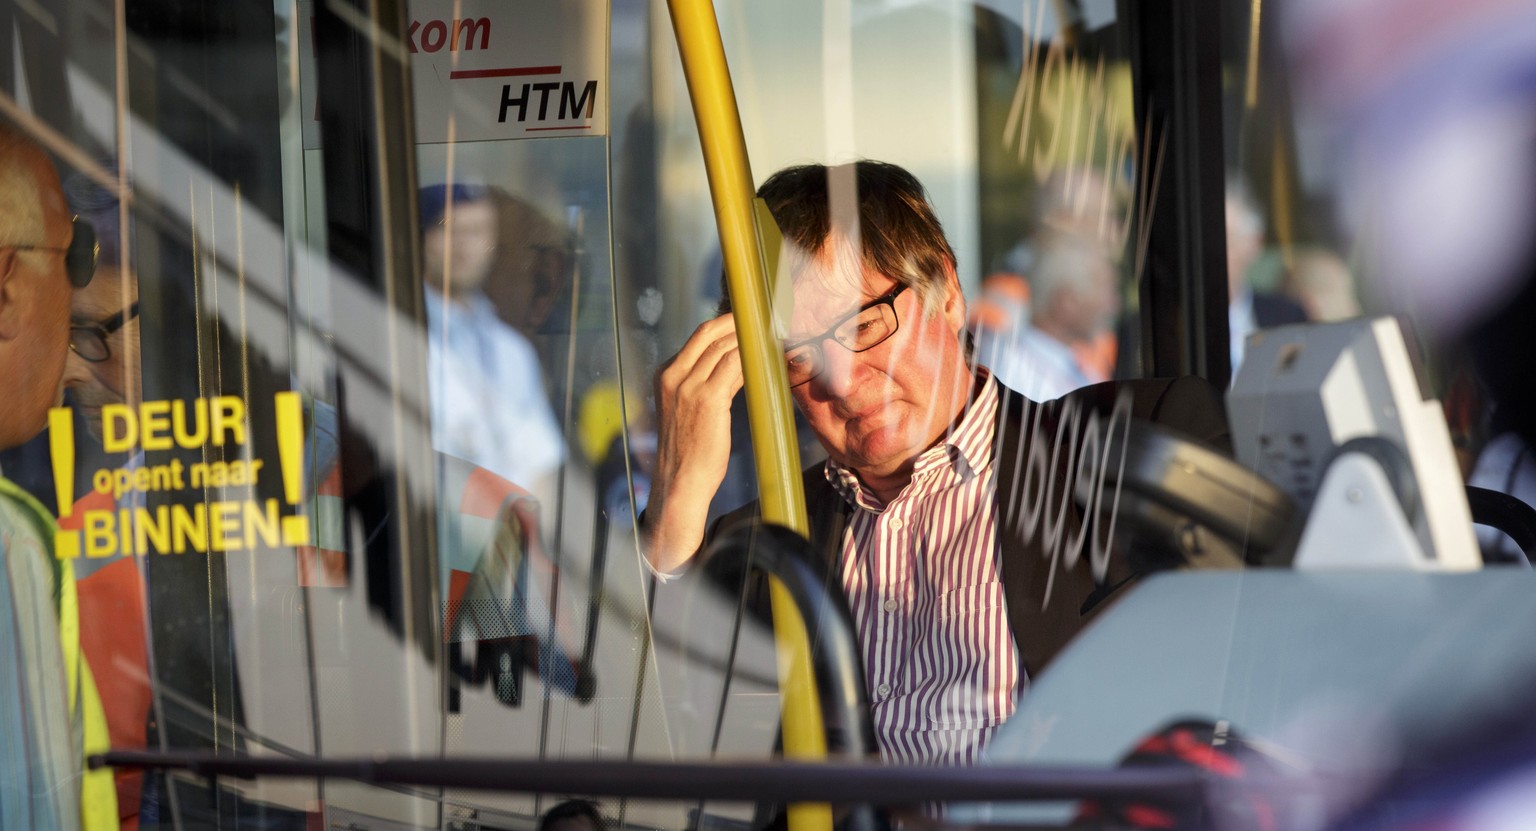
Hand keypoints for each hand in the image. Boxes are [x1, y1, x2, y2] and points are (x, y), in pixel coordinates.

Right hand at [645, 314, 743, 572]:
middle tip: (767, 321)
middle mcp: (674, 376)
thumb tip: (735, 366)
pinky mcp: (708, 399)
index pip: (699, 336)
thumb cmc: (689, 453)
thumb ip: (703, 385)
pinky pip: (735, 367)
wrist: (680, 483)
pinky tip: (768, 360)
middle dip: (741, 323)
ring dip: (751, 340)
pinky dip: (754, 360)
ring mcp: (689, 386)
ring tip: (773, 336)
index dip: (726, 323)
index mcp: (666, 375)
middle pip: (710, 333)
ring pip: (725, 348)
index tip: (750, 320)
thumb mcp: (687, 411)